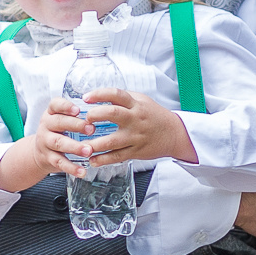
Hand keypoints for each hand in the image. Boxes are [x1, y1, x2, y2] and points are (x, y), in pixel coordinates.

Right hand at [0, 101, 97, 191]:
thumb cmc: (58, 131)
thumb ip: (76, 115)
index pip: (55, 105)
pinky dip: (71, 168)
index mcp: (51, 113)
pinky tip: (82, 171)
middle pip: (58, 122)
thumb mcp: (61, 119)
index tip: (78, 110)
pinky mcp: (48, 158)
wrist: (39, 152)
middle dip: (75, 125)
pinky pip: (60, 162)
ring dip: (74, 147)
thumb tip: (102, 113)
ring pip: (59, 143)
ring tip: (89, 151)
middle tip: (91, 129)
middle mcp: (46, 125)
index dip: (66, 106)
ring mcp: (45, 142)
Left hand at [73, 89, 198, 167]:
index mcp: (135, 104)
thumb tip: (99, 95)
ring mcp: (135, 137)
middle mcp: (135, 119)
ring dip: (95, 144)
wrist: (174, 134)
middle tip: (84, 120)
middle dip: (95, 115)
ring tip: (82, 145)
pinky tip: (92, 160)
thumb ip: (123, 98)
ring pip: (112, 141)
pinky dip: (103, 160)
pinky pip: (117, 157)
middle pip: (113, 114)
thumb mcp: (142, 101)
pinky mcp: (135, 151)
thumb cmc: (154, 116)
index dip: (99, 94)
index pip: (116, 94)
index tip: (85, 98)